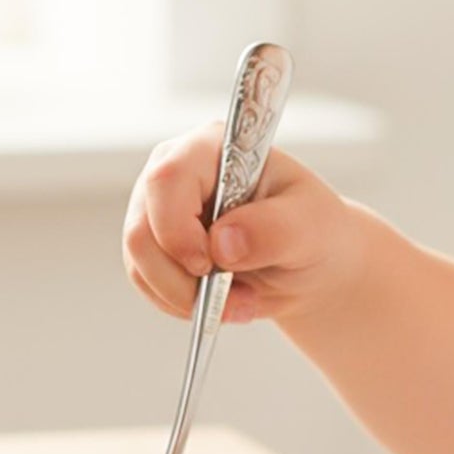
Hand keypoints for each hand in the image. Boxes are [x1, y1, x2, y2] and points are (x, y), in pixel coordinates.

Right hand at [123, 126, 365, 324]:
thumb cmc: (313, 230)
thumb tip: (222, 241)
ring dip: (188, 298)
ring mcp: (157, 209)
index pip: (168, 179)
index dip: (178, 228)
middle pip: (143, 229)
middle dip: (185, 279)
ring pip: (140, 263)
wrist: (308, 263)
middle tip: (236, 297)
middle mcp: (174, 171)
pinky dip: (182, 304)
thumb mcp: (312, 225)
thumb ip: (273, 228)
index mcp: (212, 149)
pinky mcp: (154, 245)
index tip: (210, 263)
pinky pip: (146, 283)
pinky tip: (222, 303)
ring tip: (240, 302)